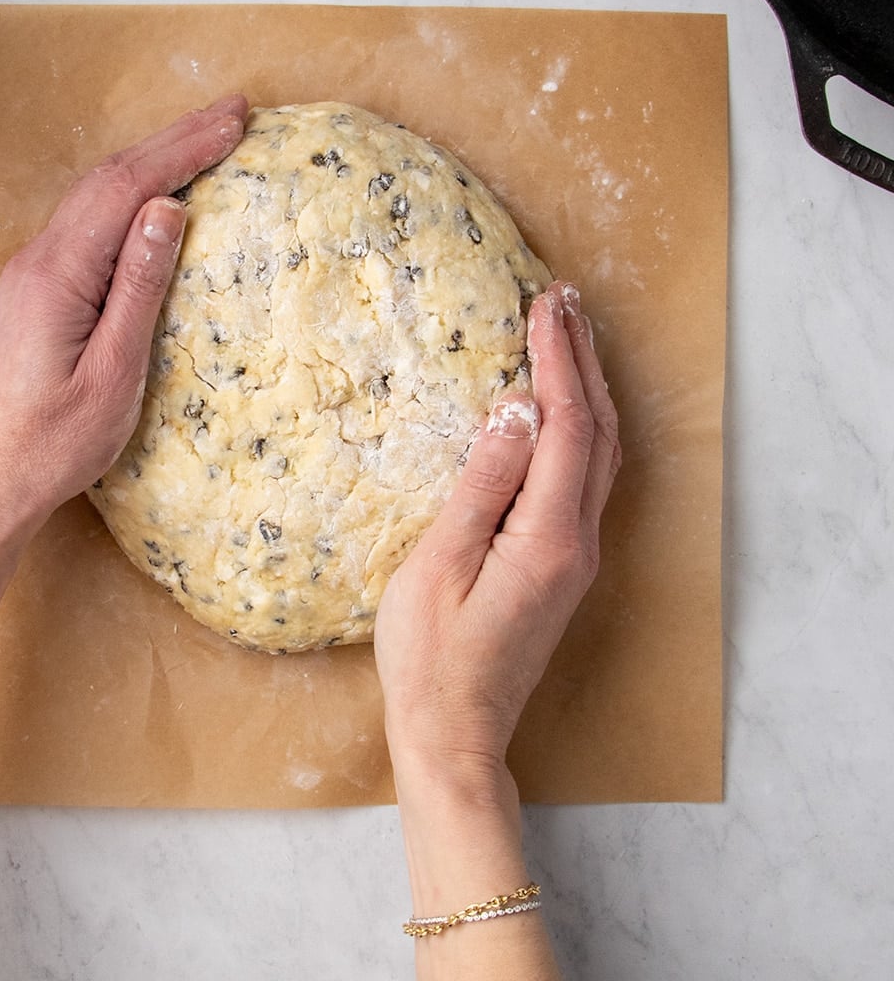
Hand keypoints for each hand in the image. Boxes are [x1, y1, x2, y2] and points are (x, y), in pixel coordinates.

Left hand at [0, 94, 248, 535]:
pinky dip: (127, 196)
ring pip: (95, 198)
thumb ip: (137, 288)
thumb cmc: (53, 445)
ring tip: (203, 141)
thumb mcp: (111, 373)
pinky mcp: (35, 293)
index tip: (235, 120)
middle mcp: (38, 261)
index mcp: (58, 274)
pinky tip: (153, 198)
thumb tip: (167, 209)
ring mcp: (31, 275)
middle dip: (172, 141)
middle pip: (108, 180)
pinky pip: (86, 224)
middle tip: (232, 113)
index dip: (183, 148)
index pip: (126, 189)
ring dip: (150, 163)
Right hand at [375, 281, 620, 793]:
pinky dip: (583, 427)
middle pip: (599, 432)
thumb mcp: (439, 566)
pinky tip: (564, 410)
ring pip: (602, 454)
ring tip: (569, 336)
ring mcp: (577, 556)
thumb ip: (482, 484)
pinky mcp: (564, 565)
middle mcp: (579, 542)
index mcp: (549, 537)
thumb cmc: (432, 657)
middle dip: (583, 360)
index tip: (543, 305)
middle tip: (564, 301)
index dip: (558, 360)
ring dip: (589, 389)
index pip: (567, 426)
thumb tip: (515, 409)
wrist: (454, 733)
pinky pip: (588, 478)